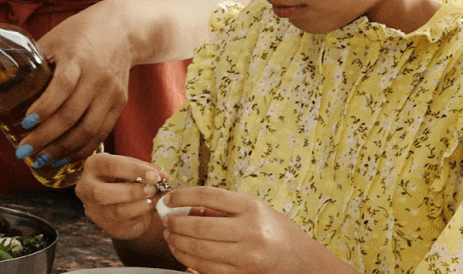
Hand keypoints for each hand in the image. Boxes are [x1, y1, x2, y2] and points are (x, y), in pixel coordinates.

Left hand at [18, 3, 132, 168]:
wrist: (122, 29)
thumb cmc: (81, 33)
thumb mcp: (54, 40)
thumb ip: (34, 63)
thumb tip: (0, 90)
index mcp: (78, 57)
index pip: (62, 86)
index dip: (43, 108)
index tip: (25, 123)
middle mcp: (97, 76)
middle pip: (72, 114)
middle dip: (45, 138)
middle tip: (23, 151)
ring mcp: (111, 91)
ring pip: (88, 129)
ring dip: (63, 150)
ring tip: (41, 161)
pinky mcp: (120, 102)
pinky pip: (102, 132)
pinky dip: (83, 149)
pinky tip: (65, 157)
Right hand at [75, 153, 167, 240]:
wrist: (120, 195)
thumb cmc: (126, 175)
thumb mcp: (134, 166)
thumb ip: (148, 169)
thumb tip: (163, 176)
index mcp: (93, 165)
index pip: (110, 166)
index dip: (133, 170)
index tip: (153, 175)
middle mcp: (87, 189)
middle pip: (102, 194)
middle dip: (132, 192)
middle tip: (153, 188)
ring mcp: (94, 210)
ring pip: (116, 212)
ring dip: (141, 205)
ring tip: (156, 198)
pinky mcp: (106, 227)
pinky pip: (125, 224)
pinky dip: (142, 216)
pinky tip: (152, 207)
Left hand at [161, 187, 342, 273]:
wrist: (297, 258)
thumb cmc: (271, 228)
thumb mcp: (252, 208)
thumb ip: (222, 207)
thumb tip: (186, 207)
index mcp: (250, 207)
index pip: (209, 196)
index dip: (184, 195)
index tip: (169, 198)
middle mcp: (248, 230)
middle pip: (200, 226)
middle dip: (176, 223)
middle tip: (165, 221)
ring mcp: (244, 255)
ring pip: (199, 250)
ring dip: (178, 243)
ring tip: (170, 237)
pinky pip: (206, 268)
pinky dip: (188, 260)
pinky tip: (181, 252)